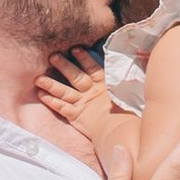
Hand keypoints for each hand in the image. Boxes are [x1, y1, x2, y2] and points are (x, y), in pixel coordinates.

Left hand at [35, 46, 119, 163]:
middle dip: (63, 66)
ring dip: (51, 84)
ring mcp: (83, 104)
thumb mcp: (130, 95)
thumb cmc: (129, 114)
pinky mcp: (76, 116)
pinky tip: (41, 95)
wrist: (122, 131)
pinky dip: (51, 101)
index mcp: (105, 85)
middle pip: (75, 76)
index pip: (93, 68)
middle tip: (52, 56)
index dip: (84, 58)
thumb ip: (127, 84)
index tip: (75, 48)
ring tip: (38, 78)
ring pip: (64, 91)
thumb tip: (140, 71)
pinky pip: (61, 107)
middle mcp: (92, 92)